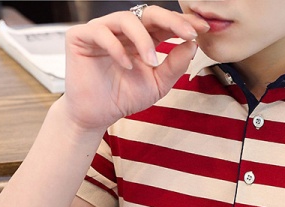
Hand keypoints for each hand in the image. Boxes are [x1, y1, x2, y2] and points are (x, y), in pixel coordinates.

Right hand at [62, 5, 208, 131]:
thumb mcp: (158, 84)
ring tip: (151, 61)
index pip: (164, 24)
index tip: (203, 30)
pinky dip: (116, 48)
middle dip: (171, 20)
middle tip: (188, 33)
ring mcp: (102, 30)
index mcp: (142, 39)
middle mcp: (123, 30)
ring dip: (143, 39)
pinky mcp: (81, 36)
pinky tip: (127, 66)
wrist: (97, 115)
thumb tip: (192, 45)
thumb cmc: (124, 98)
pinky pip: (101, 32)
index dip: (183, 23)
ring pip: (126, 19)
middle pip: (149, 13)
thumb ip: (175, 66)